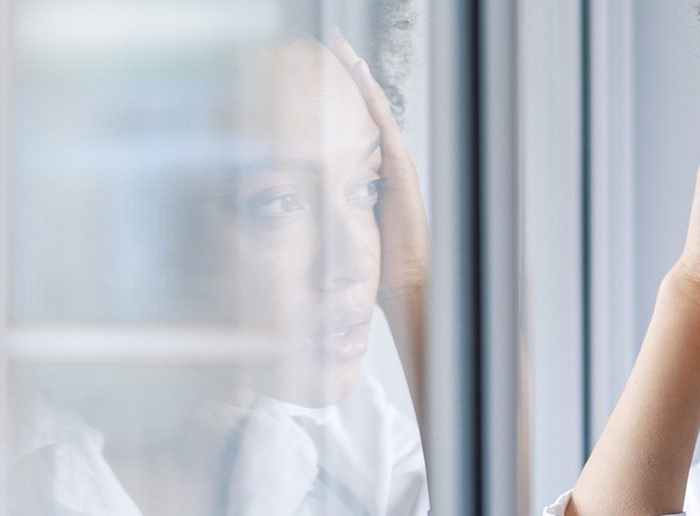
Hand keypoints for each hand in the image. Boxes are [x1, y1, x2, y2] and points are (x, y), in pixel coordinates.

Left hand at [328, 33, 429, 302]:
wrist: (406, 283)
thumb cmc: (379, 264)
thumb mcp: (345, 231)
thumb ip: (328, 213)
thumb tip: (293, 210)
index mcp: (372, 176)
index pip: (354, 129)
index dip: (338, 101)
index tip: (319, 77)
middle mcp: (386, 165)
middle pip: (366, 112)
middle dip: (349, 80)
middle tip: (333, 48)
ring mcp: (396, 165)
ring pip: (376, 112)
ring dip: (360, 80)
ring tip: (344, 50)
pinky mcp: (401, 170)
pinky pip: (385, 125)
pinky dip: (373, 99)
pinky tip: (361, 77)